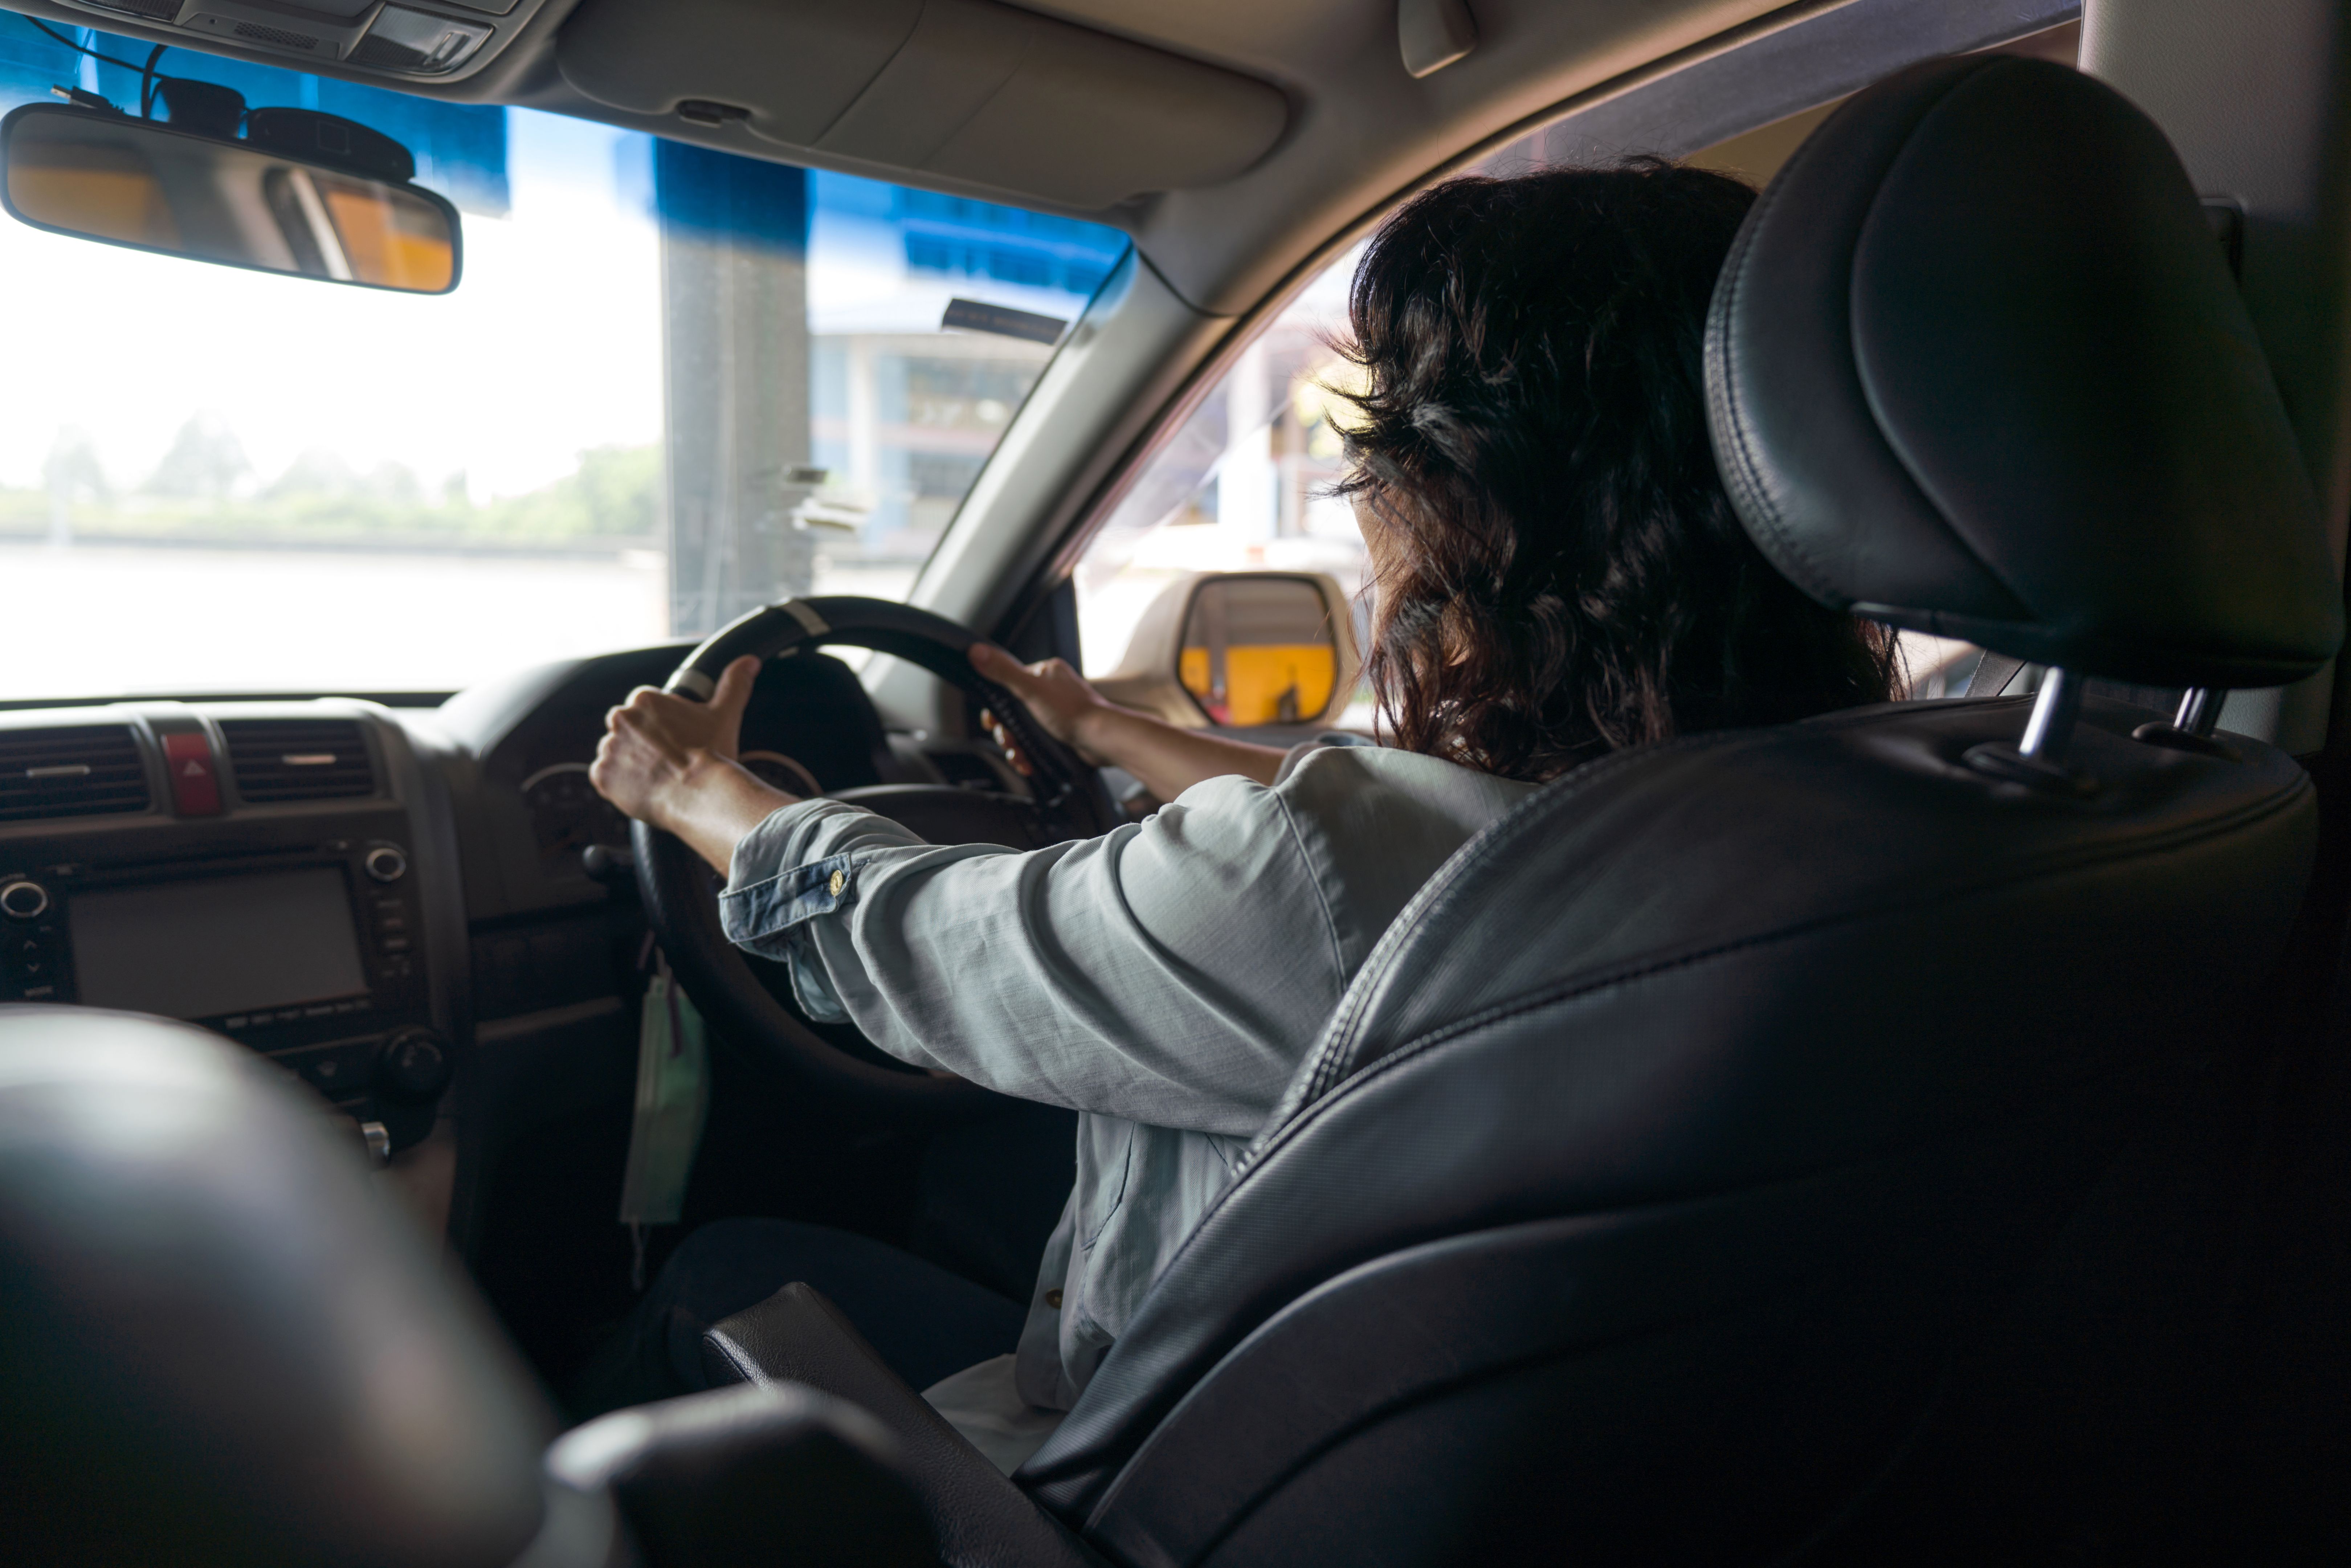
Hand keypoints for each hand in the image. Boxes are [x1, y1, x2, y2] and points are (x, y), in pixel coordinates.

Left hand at [591, 655, 765, 829]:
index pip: (645, 710)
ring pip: (616, 753)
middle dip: (642, 744)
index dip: (662, 727)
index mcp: (644, 699)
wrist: (698, 795)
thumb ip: (734, 684)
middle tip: (667, 761)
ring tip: (656, 778)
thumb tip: (749, 662)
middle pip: (627, 731)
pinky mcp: (600, 775)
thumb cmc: (711, 755)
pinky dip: (618, 784)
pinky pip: (604, 777)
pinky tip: (642, 788)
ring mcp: (608, 748)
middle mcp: (620, 718)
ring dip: (630, 763)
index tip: (676, 741)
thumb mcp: (724, 715)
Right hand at [969, 643, 1115, 775]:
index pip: (1009, 685)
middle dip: (1006, 731)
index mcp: (1045, 673)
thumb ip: (1003, 671)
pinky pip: (1037, 743)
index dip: (996, 706)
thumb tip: (977, 651)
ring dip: (1016, 746)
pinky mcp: (1062, 733)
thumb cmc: (1074, 712)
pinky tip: (1028, 763)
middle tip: (1008, 741)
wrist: (1102, 740)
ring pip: (1024, 730)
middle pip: (1014, 711)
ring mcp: (1058, 713)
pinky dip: (1029, 754)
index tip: (991, 721)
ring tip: (1018, 757)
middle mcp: (1052, 690)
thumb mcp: (1031, 689)